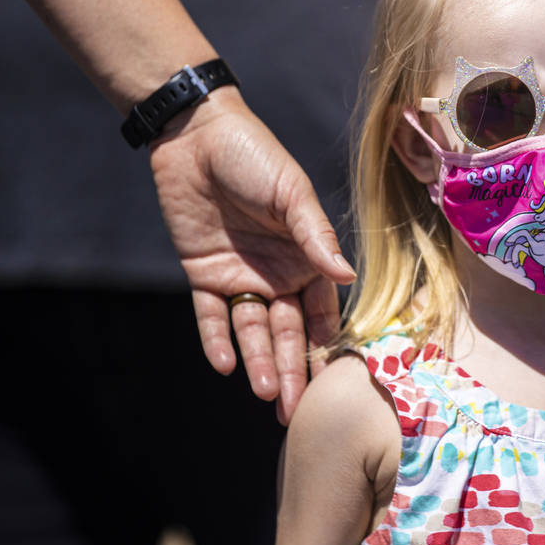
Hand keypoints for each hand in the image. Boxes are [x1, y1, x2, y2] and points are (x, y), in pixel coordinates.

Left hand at [148, 88, 355, 423]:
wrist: (197, 135)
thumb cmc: (256, 157)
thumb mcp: (293, 194)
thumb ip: (316, 237)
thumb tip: (347, 278)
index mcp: (307, 258)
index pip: (320, 312)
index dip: (324, 345)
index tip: (331, 379)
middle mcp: (278, 275)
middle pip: (287, 332)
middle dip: (290, 370)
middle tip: (291, 408)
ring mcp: (241, 277)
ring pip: (253, 331)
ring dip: (258, 361)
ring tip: (263, 393)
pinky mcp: (205, 275)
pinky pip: (211, 316)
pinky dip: (217, 340)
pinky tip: (226, 366)